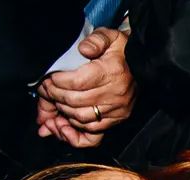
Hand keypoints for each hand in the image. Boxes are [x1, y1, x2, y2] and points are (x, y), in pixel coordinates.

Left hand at [36, 27, 134, 147]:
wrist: (144, 66)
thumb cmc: (122, 51)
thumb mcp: (110, 37)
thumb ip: (96, 40)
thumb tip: (83, 49)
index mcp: (111, 72)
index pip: (77, 82)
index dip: (57, 82)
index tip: (48, 78)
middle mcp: (115, 94)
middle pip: (75, 101)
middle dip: (55, 96)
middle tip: (46, 89)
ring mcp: (117, 110)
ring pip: (81, 118)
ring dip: (62, 112)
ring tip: (53, 103)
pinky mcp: (118, 119)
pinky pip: (93, 132)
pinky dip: (75, 128)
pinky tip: (66, 121)